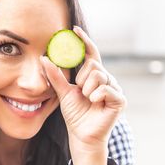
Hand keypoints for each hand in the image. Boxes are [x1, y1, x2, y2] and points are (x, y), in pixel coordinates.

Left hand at [41, 26, 125, 164]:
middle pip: (94, 64)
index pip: (91, 53)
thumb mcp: (63, 92)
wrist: (82, 135)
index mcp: (94, 76)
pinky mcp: (120, 100)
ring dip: (88, 89)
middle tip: (81, 91)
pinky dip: (96, 96)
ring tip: (88, 99)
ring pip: (99, 75)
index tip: (74, 29)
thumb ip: (55, 76)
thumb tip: (44, 58)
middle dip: (82, 78)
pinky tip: (94, 103)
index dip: (84, 40)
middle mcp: (107, 79)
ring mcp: (115, 89)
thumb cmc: (75, 115)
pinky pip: (106, 88)